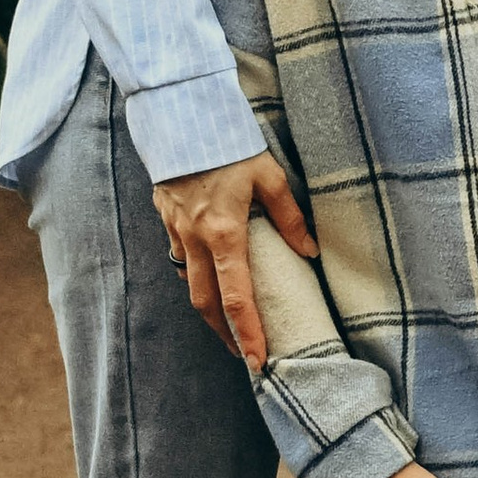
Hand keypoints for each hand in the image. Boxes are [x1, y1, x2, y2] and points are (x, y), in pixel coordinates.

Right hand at [154, 153, 319, 370]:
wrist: (180, 117)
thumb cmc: (229, 143)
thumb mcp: (268, 175)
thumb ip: (289, 216)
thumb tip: (309, 251)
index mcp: (224, 233)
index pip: (237, 297)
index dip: (247, 332)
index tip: (257, 361)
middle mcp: (196, 240)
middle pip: (207, 303)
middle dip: (227, 334)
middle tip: (246, 357)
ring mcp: (177, 232)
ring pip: (192, 284)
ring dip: (210, 310)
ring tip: (231, 326)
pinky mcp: (167, 221)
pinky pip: (182, 259)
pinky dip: (197, 277)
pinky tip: (211, 280)